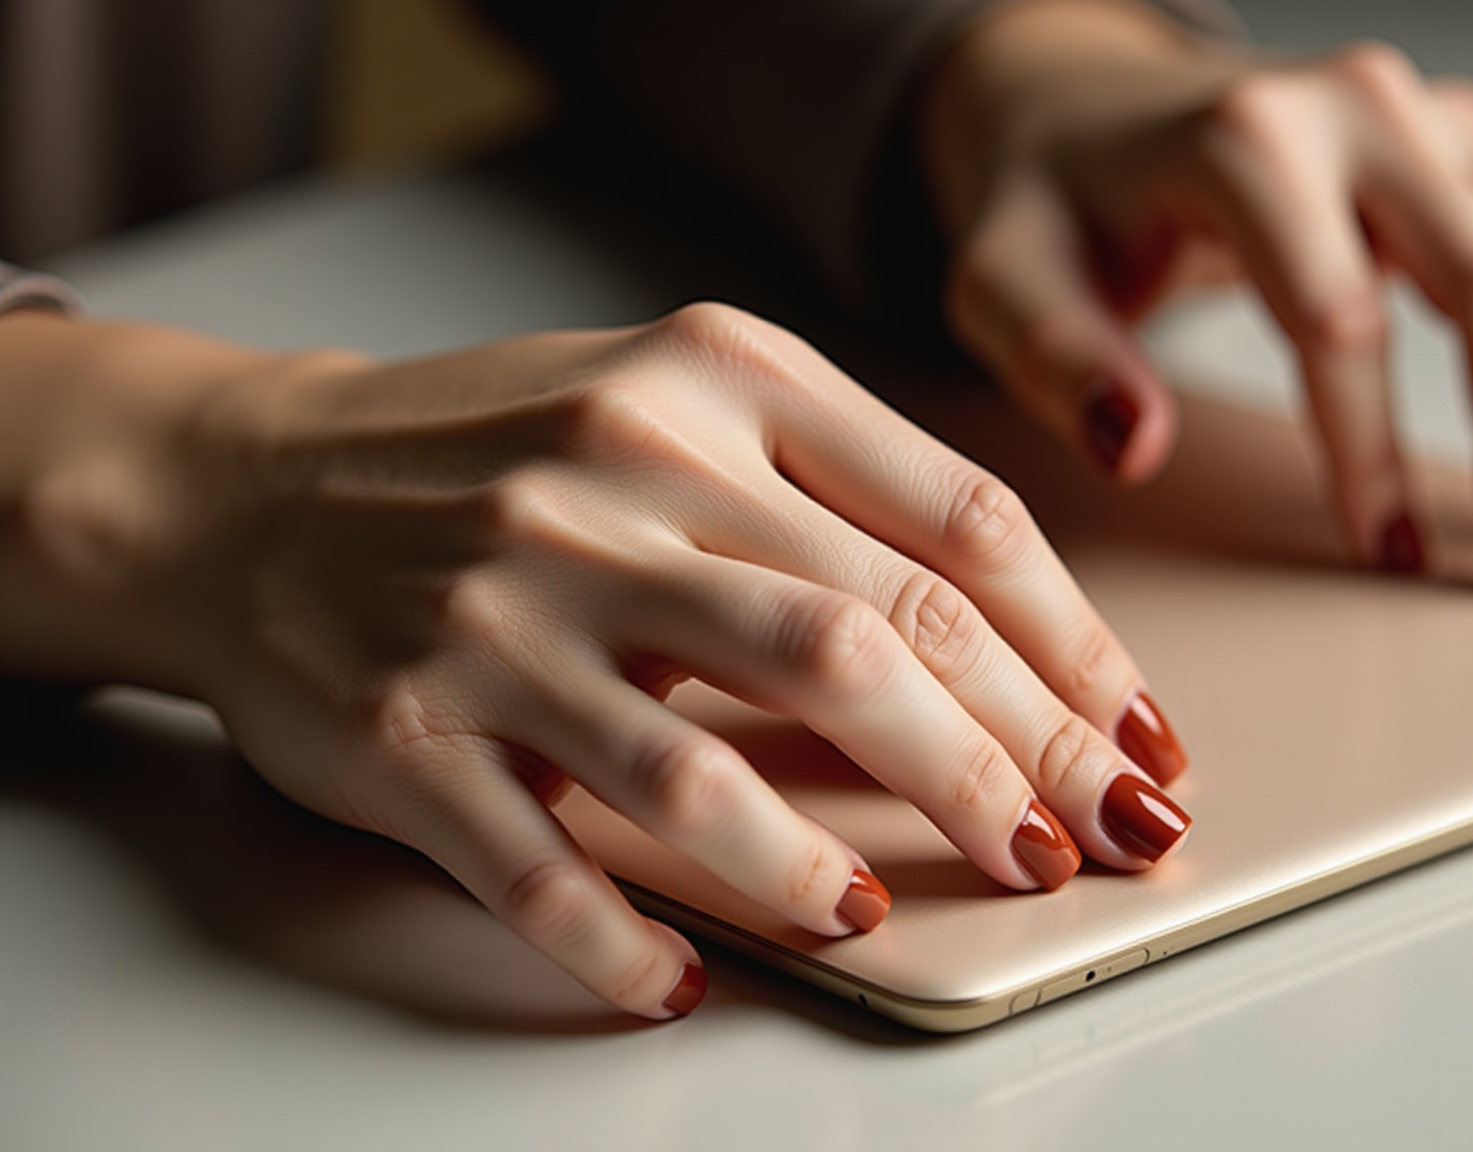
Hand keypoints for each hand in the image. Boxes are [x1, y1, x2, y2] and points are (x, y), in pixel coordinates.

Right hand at [0, 304, 1190, 1018]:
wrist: (245, 483)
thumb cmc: (502, 455)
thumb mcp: (681, 400)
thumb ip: (840, 492)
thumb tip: (1028, 661)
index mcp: (719, 382)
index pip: (954, 524)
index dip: (1075, 650)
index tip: (1139, 735)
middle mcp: (617, 479)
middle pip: (865, 642)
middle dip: (1009, 766)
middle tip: (1084, 844)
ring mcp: (503, 609)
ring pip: (706, 762)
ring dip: (824, 858)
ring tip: (892, 910)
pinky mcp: (405, 728)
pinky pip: (536, 862)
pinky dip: (620, 938)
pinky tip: (684, 979)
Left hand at [919, 0, 1472, 591]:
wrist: (1094, 106)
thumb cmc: (1058, 202)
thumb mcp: (1006, 275)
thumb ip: (1055, 353)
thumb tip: (1131, 438)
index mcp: (1253, 139)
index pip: (1337, 309)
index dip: (1370, 443)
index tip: (1395, 553)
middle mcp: (1374, 116)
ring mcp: (1449, 133)